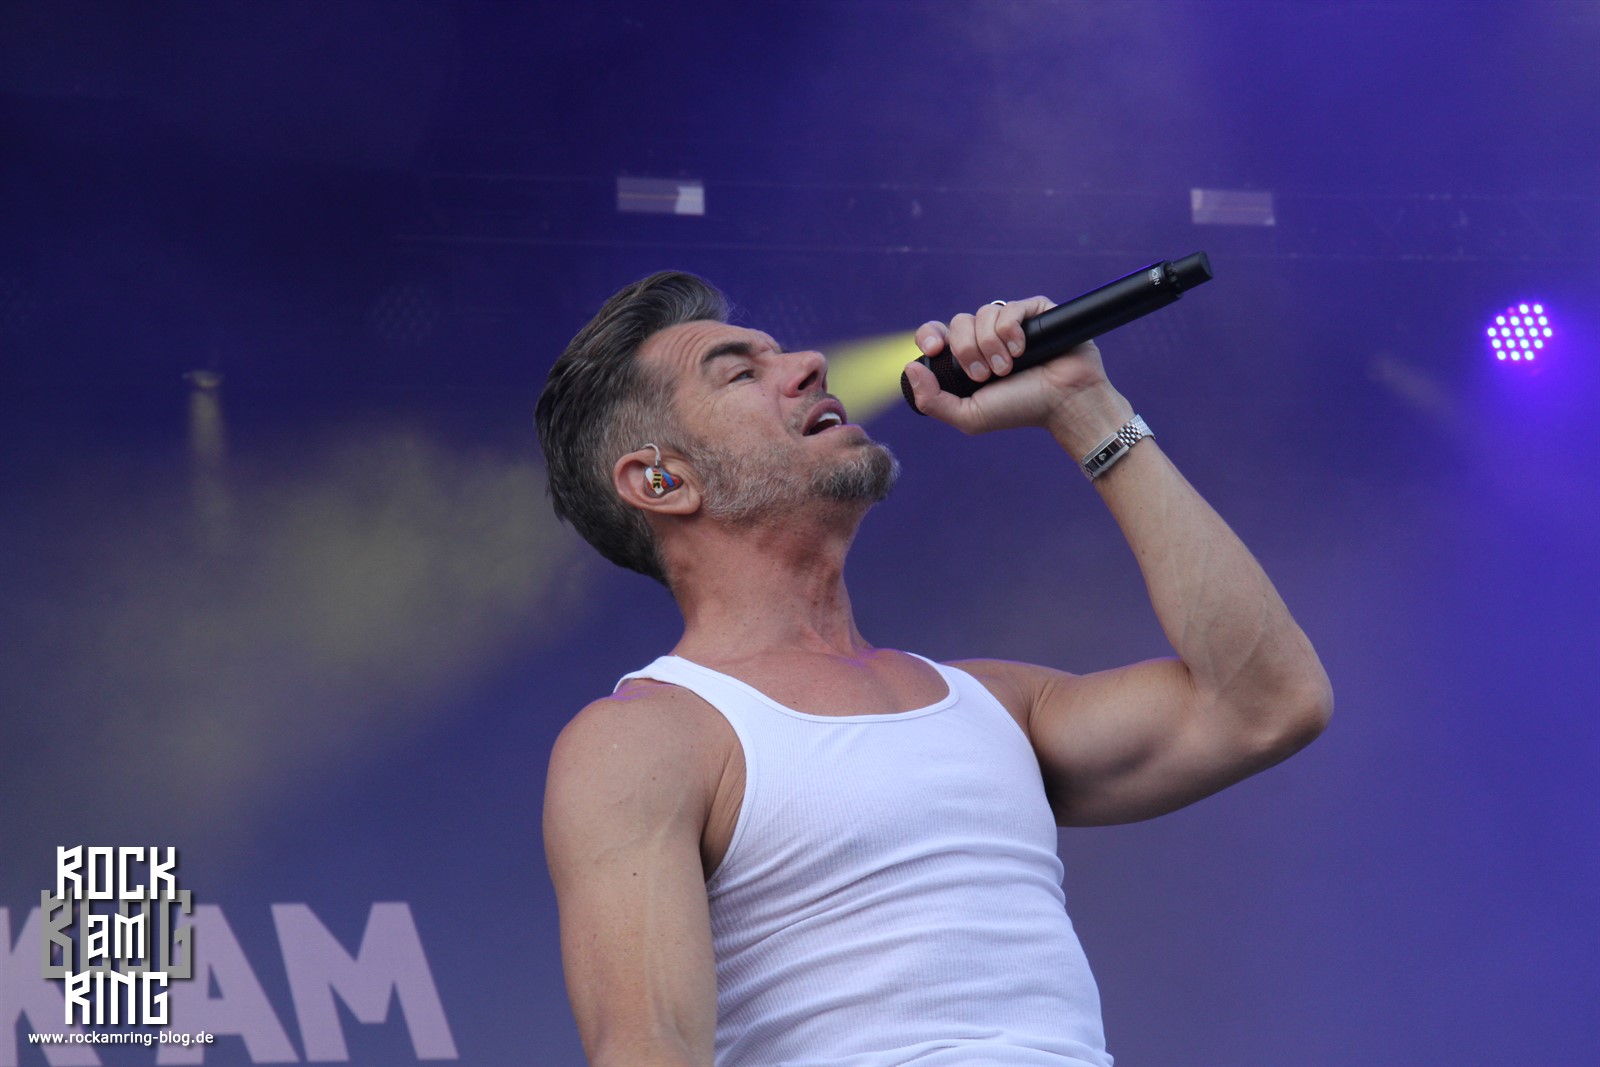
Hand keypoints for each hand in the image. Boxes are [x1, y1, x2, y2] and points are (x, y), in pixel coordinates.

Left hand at [904, 297, 1132, 447]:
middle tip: (986, 375)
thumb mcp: (969, 416)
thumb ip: (933, 400)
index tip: (937, 350)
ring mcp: (1010, 323)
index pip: (936, 332)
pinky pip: (1010, 308)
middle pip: (958, 322)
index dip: (930, 335)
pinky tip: (1022, 349)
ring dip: (991, 345)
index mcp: (966, 356)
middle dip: (967, 350)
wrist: (1063, 403)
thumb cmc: (1019, 410)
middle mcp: (985, 337)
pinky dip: (1010, 330)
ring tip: (1009, 367)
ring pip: (983, 313)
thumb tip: (910, 367)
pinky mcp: (1034, 311)